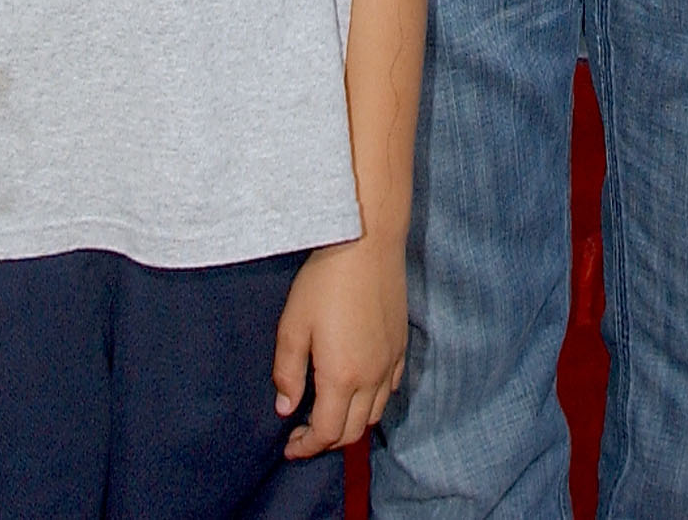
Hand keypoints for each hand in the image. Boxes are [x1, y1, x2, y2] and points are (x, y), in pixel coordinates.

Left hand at [273, 230, 405, 457]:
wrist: (368, 241)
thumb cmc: (325, 280)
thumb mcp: (293, 325)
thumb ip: (288, 372)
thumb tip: (286, 407)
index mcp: (342, 376)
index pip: (327, 432)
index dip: (306, 446)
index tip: (290, 446)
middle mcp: (372, 377)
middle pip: (353, 431)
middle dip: (327, 441)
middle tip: (304, 433)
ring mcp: (391, 362)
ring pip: (374, 413)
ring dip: (350, 423)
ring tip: (328, 412)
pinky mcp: (401, 345)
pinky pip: (391, 389)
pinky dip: (372, 401)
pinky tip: (356, 388)